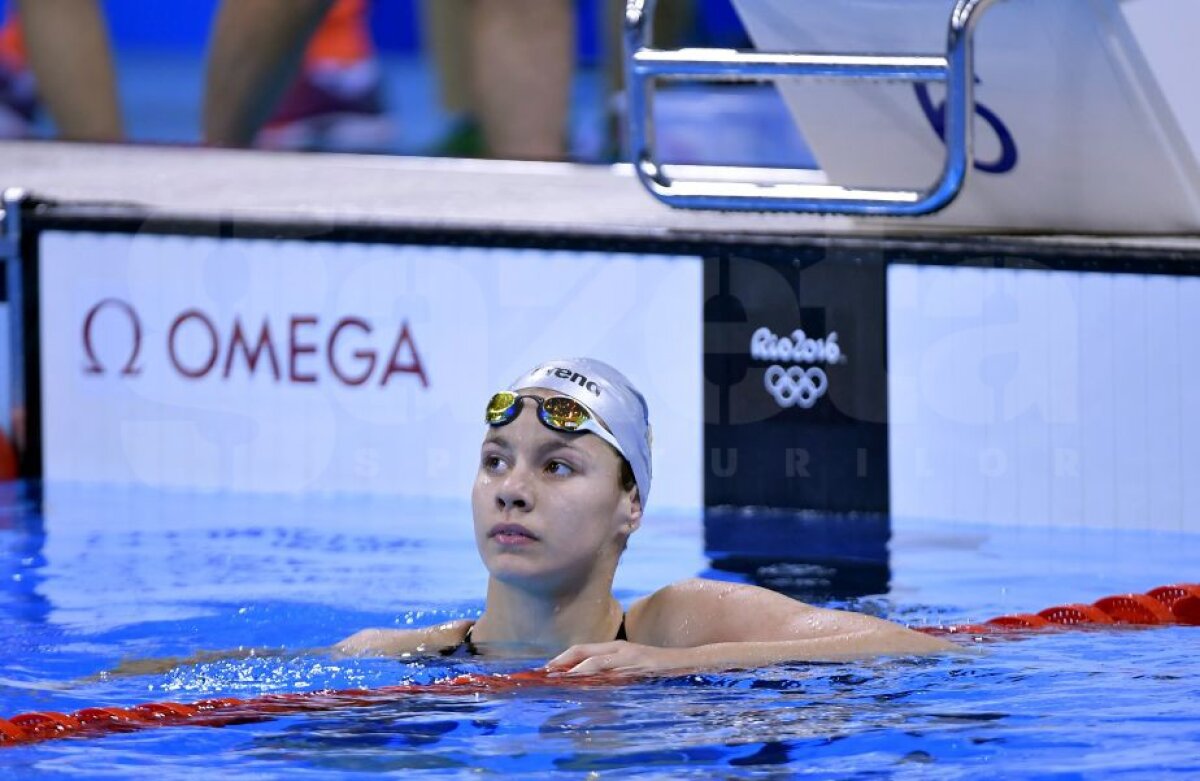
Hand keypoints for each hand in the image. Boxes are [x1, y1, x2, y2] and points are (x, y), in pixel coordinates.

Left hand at [545, 641, 694, 675]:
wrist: (687, 662)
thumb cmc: (658, 667)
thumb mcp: (632, 667)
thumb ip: (613, 672)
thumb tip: (590, 683)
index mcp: (616, 647)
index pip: (582, 649)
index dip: (562, 657)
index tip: (545, 669)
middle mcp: (619, 648)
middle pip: (583, 651)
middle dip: (561, 662)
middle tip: (544, 673)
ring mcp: (629, 656)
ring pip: (595, 660)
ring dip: (573, 669)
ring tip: (557, 678)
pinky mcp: (640, 664)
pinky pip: (614, 671)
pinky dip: (597, 675)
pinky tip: (586, 682)